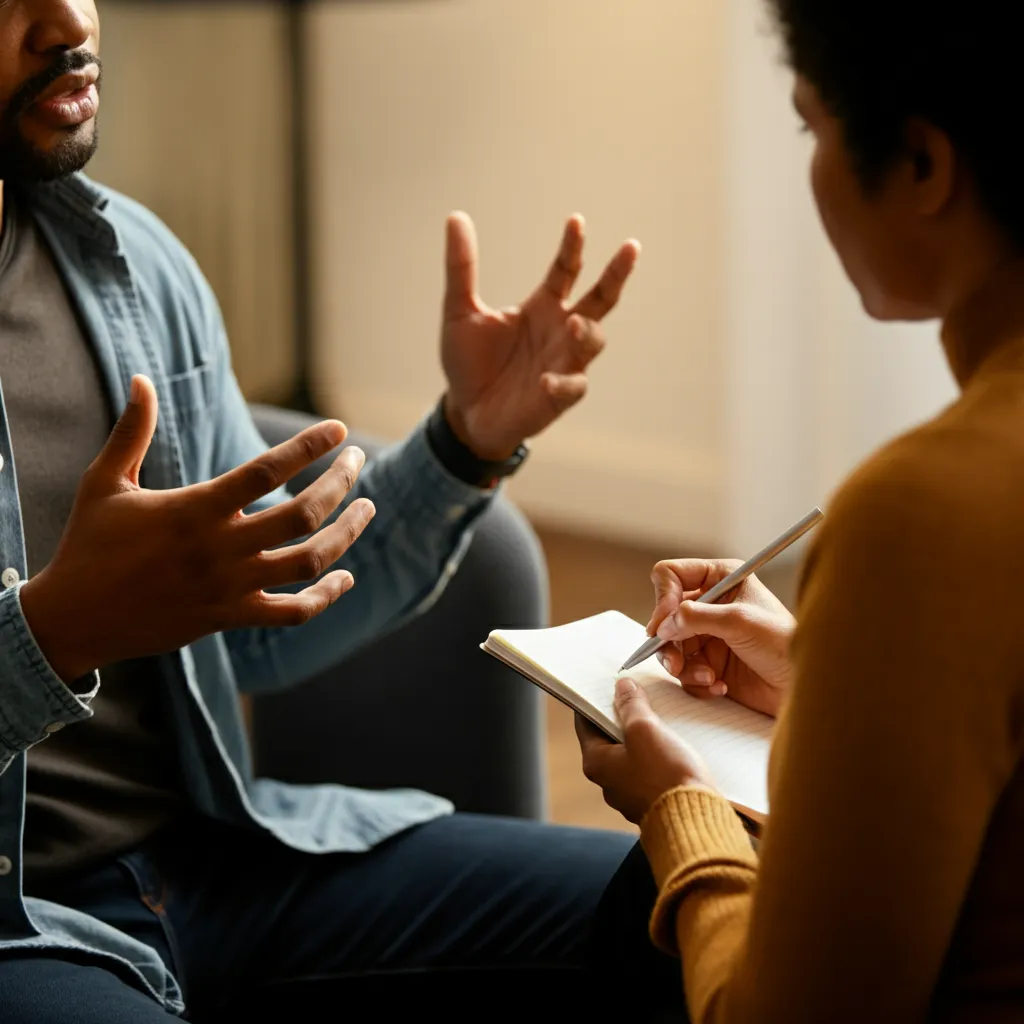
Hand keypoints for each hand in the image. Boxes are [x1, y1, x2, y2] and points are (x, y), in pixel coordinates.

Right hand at [19, 375, 375, 681]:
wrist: (73, 620)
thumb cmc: (89, 544)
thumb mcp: (104, 482)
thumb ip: (132, 432)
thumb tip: (142, 379)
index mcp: (194, 509)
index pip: (266, 471)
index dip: (309, 447)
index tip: (339, 430)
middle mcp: (220, 548)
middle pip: (302, 514)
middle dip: (340, 483)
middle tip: (358, 461)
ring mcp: (230, 587)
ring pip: (309, 562)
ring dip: (347, 535)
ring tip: (367, 508)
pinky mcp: (231, 617)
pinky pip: (292, 613)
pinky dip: (325, 598)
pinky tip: (344, 578)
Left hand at [441, 212, 640, 459]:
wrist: (465, 412)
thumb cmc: (469, 363)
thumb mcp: (459, 312)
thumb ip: (461, 268)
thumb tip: (455, 216)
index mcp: (543, 306)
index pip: (566, 270)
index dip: (573, 246)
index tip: (576, 221)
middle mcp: (561, 330)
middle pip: (601, 299)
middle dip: (616, 275)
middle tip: (630, 248)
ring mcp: (564, 363)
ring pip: (593, 341)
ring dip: (587, 331)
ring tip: (572, 322)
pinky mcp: (558, 397)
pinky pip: (572, 387)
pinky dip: (563, 383)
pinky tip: (545, 381)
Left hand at [577, 678, 715, 824]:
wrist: (697, 822)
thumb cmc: (665, 776)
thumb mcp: (645, 730)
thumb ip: (631, 705)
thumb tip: (622, 687)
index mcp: (597, 763)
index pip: (585, 722)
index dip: (595, 699)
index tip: (606, 683)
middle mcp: (609, 782)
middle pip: (610, 737)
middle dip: (624, 715)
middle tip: (638, 693)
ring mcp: (632, 794)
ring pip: (634, 753)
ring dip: (645, 734)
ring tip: (661, 713)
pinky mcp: (656, 800)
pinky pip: (653, 770)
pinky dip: (660, 754)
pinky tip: (676, 741)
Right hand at [648, 559, 795, 718]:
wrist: (803, 686)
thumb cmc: (784, 644)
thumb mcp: (740, 622)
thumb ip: (696, 617)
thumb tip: (664, 624)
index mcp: (720, 578)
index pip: (671, 575)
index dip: (663, 598)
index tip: (664, 625)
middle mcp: (710, 604)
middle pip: (665, 616)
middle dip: (669, 642)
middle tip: (676, 663)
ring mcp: (708, 634)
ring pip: (669, 646)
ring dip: (683, 666)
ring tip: (707, 677)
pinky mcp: (708, 662)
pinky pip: (683, 670)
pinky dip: (696, 681)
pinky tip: (720, 685)